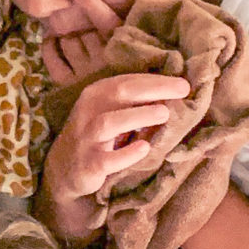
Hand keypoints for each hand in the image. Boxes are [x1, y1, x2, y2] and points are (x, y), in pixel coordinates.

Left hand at [38, 0, 125, 83]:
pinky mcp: (69, 84)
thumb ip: (118, 27)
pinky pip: (52, 58)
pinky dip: (49, 46)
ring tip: (66, 30)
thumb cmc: (125, 69)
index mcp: (123, 50)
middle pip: (83, 30)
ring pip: (68, 41)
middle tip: (70, 13)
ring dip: (64, 33)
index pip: (108, 23)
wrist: (116, 102)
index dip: (93, 6)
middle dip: (76, 21)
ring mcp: (86, 74)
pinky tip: (50, 41)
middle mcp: (104, 62)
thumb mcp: (131, 47)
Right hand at [41, 71, 191, 240]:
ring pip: (110, 123)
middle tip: (182, 90)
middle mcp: (88, 111)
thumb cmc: (97, 135)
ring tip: (164, 114)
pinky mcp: (89, 164)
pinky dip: (126, 154)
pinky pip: (107, 159)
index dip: (156, 80)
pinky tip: (144, 148)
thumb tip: (174, 91)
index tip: (183, 83)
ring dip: (138, 116)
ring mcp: (87, 138)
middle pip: (120, 92)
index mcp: (96, 94)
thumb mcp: (109, 111)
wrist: (65, 168)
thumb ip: (134, 101)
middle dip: (154, 89)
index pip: (127, 81)